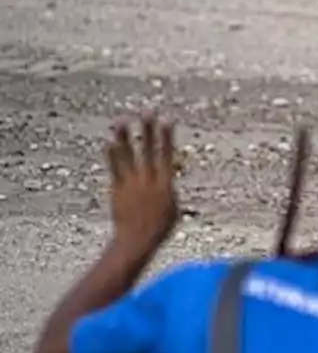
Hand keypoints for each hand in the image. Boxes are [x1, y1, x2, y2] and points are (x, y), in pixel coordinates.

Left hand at [105, 111, 178, 253]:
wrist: (137, 241)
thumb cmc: (159, 228)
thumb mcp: (174, 208)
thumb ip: (170, 189)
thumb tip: (169, 177)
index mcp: (165, 182)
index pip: (167, 153)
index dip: (167, 135)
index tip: (167, 119)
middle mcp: (148, 179)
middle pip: (148, 149)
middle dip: (148, 129)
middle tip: (147, 111)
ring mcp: (131, 183)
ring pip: (128, 155)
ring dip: (125, 136)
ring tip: (122, 119)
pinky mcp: (117, 188)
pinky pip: (115, 168)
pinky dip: (112, 154)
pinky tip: (109, 142)